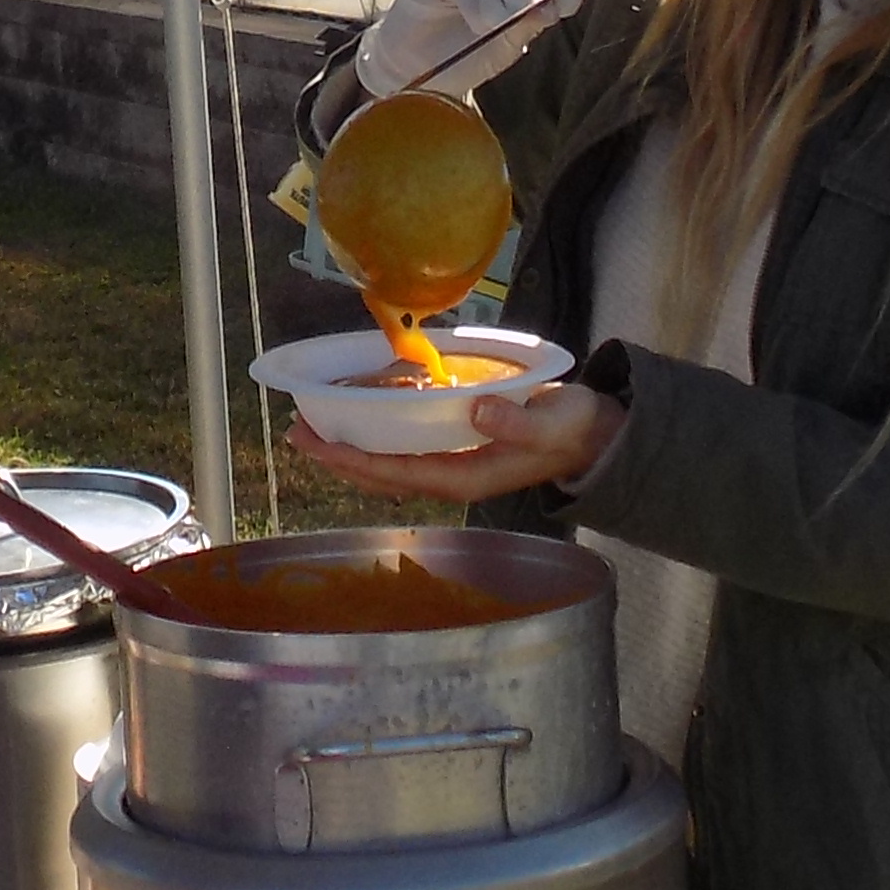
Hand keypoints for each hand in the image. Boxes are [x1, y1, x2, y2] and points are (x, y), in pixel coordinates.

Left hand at [288, 380, 619, 502]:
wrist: (594, 435)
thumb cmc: (573, 428)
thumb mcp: (554, 422)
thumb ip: (518, 422)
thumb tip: (477, 411)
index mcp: (466, 478)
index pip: (398, 473)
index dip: (354, 460)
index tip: (317, 442)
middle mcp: (451, 478)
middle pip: (381, 476)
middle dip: (337, 456)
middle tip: (296, 430)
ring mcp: (451, 467)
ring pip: (387, 466)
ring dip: (348, 448)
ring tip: (311, 426)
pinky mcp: (454, 451)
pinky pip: (402, 450)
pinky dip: (373, 436)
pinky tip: (356, 417)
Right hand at [353, 0, 603, 104]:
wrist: (414, 70)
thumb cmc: (463, 57)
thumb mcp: (505, 47)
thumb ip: (529, 25)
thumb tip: (552, 6)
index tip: (565, 7)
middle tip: (506, 23)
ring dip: (495, 4)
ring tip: (482, 29)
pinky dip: (473, 0)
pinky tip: (470, 20)